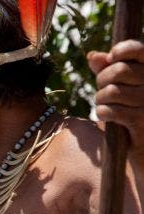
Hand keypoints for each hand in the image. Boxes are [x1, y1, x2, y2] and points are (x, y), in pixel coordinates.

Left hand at [88, 40, 143, 158]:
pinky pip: (110, 110)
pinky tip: (107, 117)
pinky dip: (102, 113)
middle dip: (102, 80)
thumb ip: (107, 69)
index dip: (121, 50)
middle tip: (103, 90)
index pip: (139, 49)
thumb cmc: (129, 111)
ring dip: (100, 100)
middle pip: (118, 70)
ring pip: (111, 91)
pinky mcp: (142, 121)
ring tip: (106, 105)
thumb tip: (93, 56)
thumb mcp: (120, 87)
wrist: (141, 146)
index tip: (111, 58)